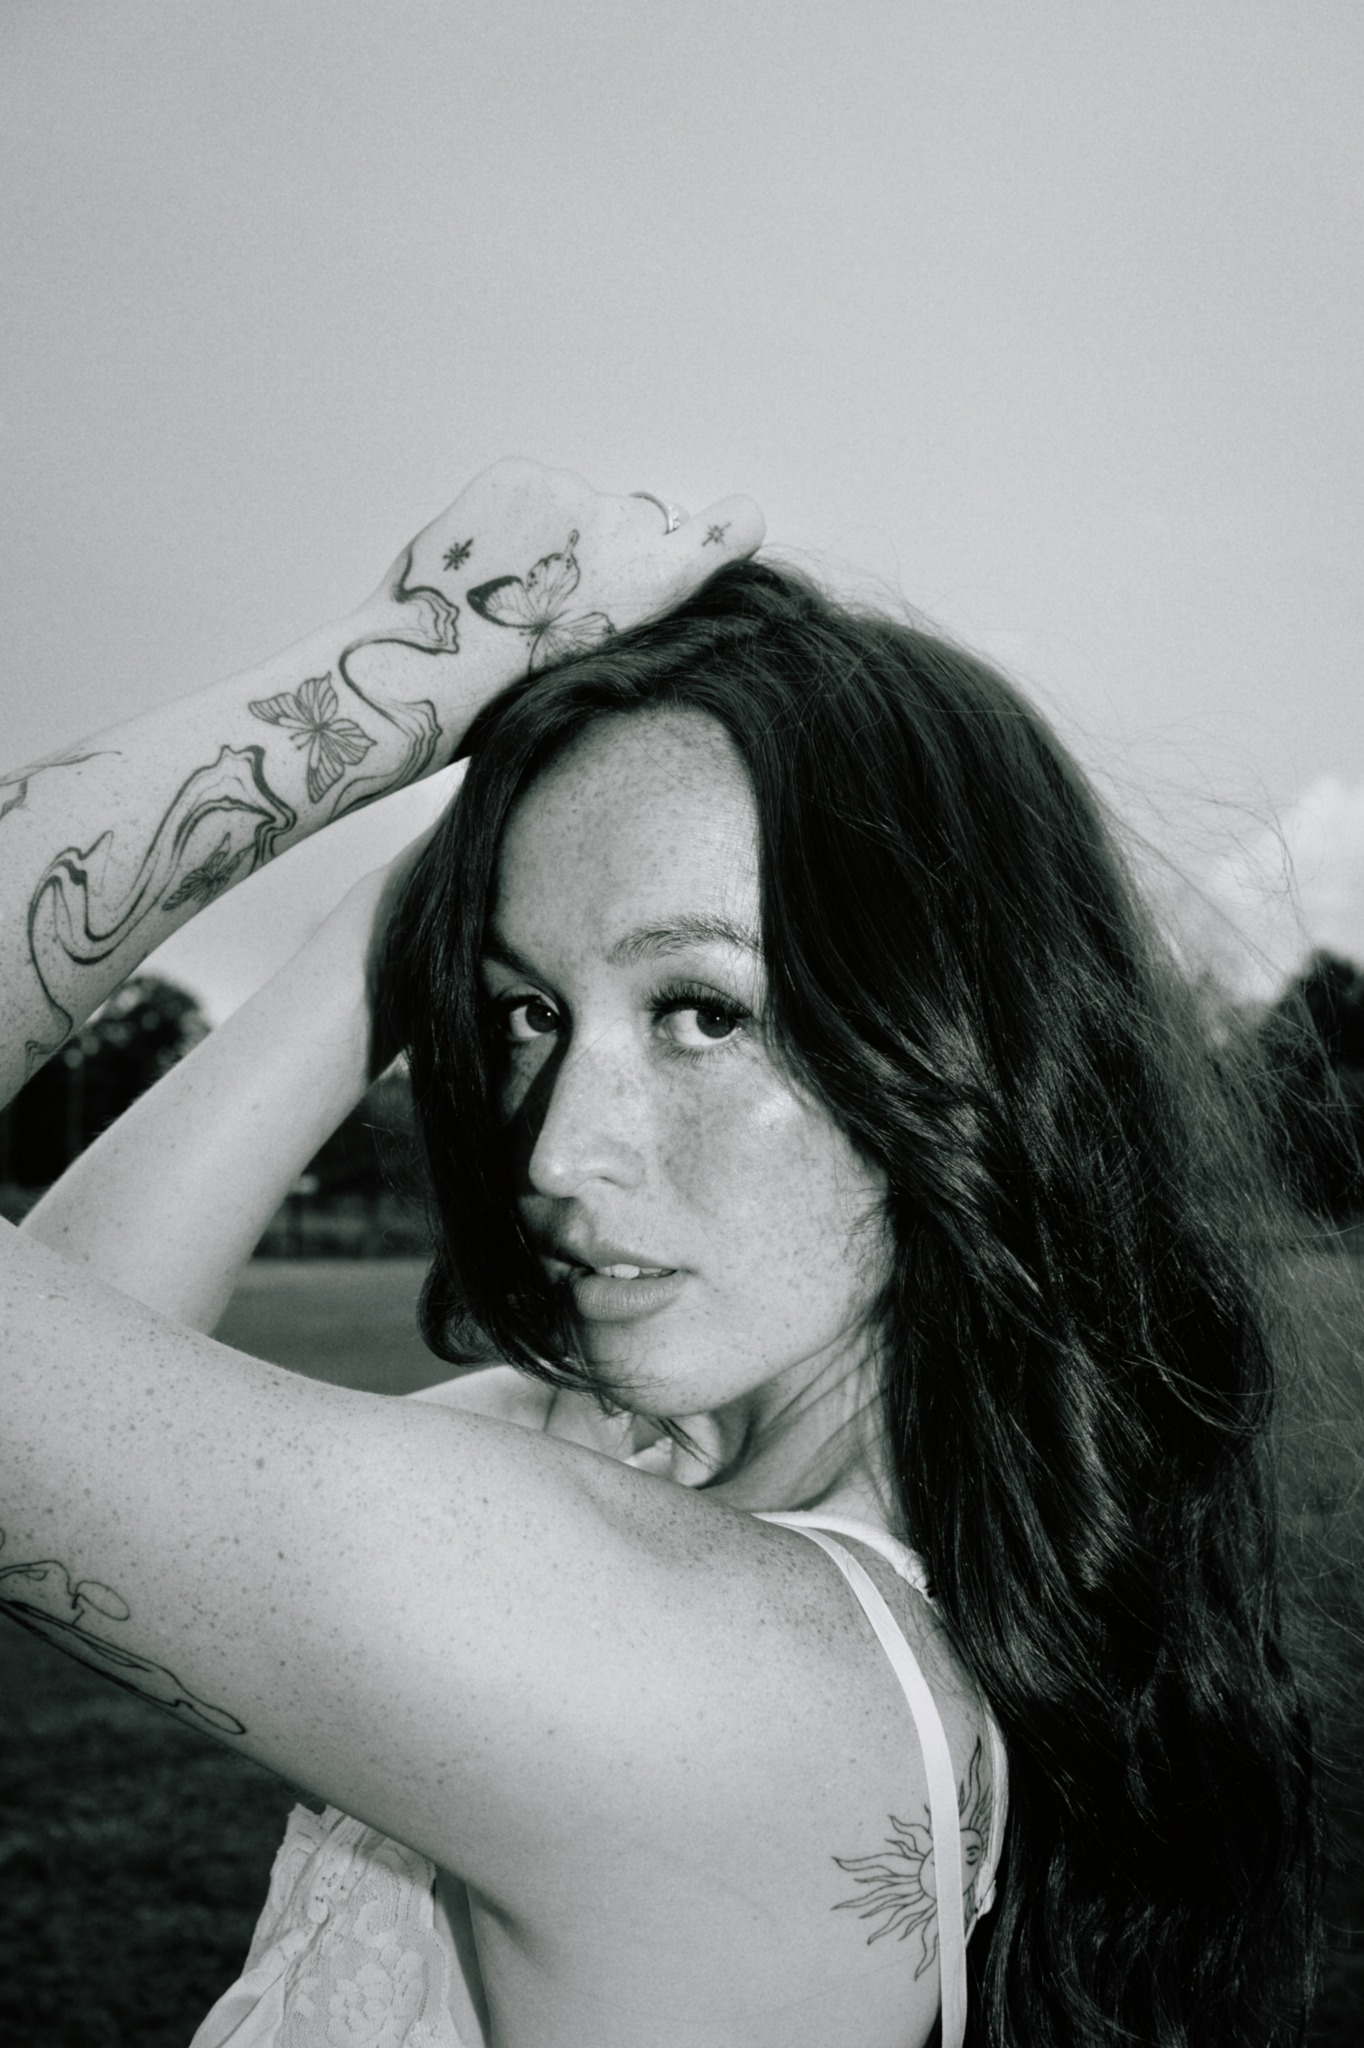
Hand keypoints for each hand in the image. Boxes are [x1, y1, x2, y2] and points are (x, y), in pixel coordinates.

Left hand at [355, 460, 764, 755]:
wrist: (432, 671)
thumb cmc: (518, 691)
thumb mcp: (611, 663)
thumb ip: (637, 608)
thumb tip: (630, 574)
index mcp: (659, 582)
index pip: (735, 527)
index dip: (724, 530)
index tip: (711, 537)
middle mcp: (625, 526)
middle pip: (637, 519)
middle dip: (607, 547)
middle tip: (558, 600)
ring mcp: (568, 491)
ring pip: (573, 506)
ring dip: (549, 537)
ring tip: (505, 596)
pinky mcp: (517, 473)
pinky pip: (528, 490)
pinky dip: (509, 520)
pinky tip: (484, 567)